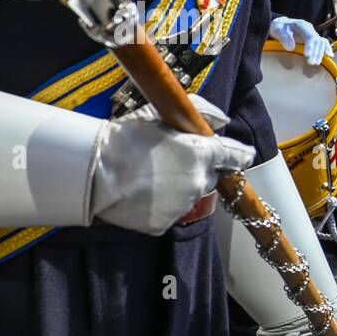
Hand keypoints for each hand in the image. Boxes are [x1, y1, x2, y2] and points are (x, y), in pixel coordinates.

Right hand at [91, 94, 254, 234]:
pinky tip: (140, 193)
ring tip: (148, 177)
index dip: (238, 154)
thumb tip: (223, 120)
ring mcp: (181, 206)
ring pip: (187, 196)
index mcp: (202, 154)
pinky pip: (167, 213)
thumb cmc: (124, 139)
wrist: (93, 172)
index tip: (242, 155)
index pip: (234, 156)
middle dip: (196, 169)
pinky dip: (158, 205)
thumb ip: (199, 111)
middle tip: (169, 161)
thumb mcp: (159, 114)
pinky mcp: (162, 224)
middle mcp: (198, 183)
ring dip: (176, 187)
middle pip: (208, 177)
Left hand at [270, 16, 331, 66]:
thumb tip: (291, 48)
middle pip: (317, 40)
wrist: (281, 24)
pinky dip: (326, 49)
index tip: (307, 55)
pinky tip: (329, 56)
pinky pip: (322, 43)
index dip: (310, 46)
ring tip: (315, 63)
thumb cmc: (279, 27)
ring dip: (320, 53)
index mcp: (301, 25)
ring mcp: (312, 33)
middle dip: (315, 52)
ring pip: (321, 43)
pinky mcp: (313, 38)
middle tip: (310, 62)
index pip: (309, 36)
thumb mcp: (277, 30)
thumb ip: (283, 38)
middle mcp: (309, 29)